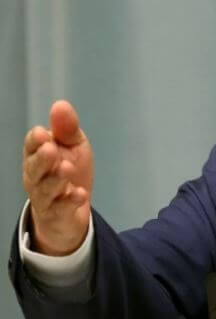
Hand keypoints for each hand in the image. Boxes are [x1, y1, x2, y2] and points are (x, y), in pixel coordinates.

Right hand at [22, 100, 93, 255]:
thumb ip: (67, 129)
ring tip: (66, 168)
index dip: (35, 141)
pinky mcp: (57, 214)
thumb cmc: (68, 173)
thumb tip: (60, 104)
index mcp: (39, 156)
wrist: (69, 212)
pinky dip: (70, 201)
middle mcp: (37, 177)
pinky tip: (80, 194)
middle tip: (51, 149)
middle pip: (34, 168)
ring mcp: (45, 197)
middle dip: (42, 158)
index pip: (32, 147)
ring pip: (45, 189)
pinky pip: (61, 208)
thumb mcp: (73, 147)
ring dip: (56, 178)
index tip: (43, 133)